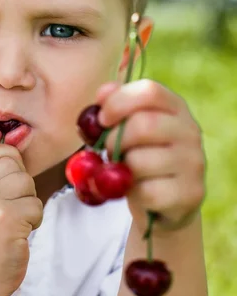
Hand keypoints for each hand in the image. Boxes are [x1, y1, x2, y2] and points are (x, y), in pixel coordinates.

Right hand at [0, 144, 42, 295]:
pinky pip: (35, 205)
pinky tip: (19, 233)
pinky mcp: (5, 220)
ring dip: (29, 203)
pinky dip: (34, 221)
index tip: (7, 186)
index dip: (10, 162)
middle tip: (10, 210)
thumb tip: (17, 144)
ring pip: (27, 183)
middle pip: (14, 165)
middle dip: (22, 186)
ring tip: (13, 222)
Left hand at [96, 79, 205, 235]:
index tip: (102, 119)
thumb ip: (115, 108)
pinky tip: (138, 192)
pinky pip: (147, 192)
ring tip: (124, 173)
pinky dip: (133, 194)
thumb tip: (102, 94)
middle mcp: (190, 131)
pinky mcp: (190, 193)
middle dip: (115, 140)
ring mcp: (193, 163)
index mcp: (175, 108)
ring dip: (121, 170)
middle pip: (144, 125)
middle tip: (108, 152)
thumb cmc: (140, 158)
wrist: (164, 203)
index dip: (118, 102)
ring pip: (140, 162)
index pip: (149, 92)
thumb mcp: (127, 130)